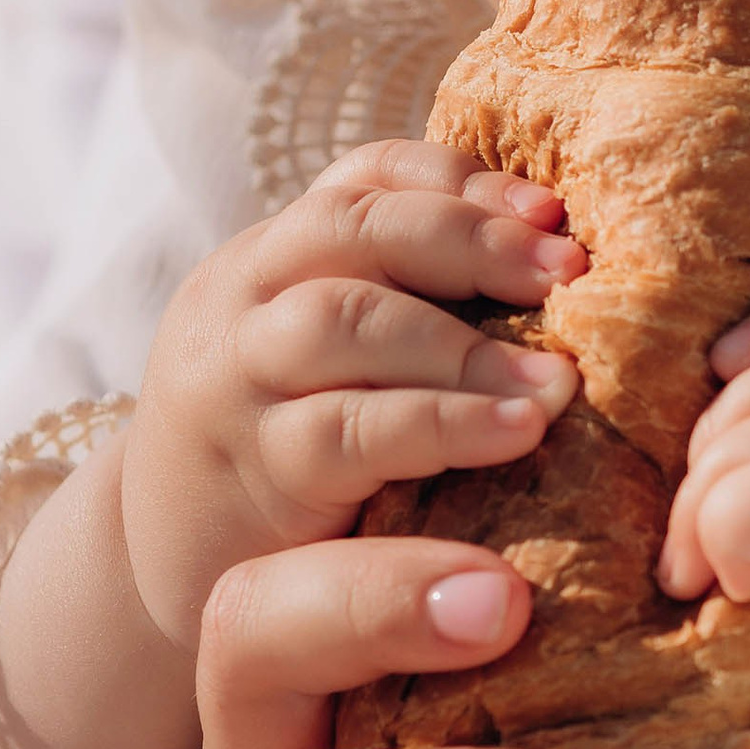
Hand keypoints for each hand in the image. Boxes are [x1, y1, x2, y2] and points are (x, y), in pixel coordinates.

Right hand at [121, 138, 588, 651]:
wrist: (177, 567)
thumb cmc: (296, 452)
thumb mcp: (338, 360)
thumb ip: (412, 306)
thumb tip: (561, 261)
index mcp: (273, 255)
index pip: (364, 181)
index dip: (461, 183)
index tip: (552, 212)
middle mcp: (243, 298)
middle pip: (353, 227)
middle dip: (473, 239)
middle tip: (572, 272)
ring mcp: (236, 379)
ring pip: (343, 319)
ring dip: (464, 345)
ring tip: (558, 380)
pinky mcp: (253, 467)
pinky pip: (346, 431)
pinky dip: (440, 424)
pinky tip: (516, 433)